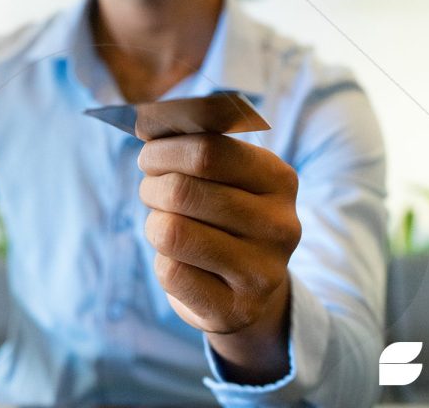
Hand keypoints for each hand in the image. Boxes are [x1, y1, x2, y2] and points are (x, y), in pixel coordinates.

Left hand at [138, 133, 300, 382]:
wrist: (248, 291)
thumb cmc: (223, 218)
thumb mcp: (221, 176)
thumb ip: (192, 144)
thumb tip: (147, 120)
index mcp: (280, 180)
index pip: (207, 149)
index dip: (164, 149)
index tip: (149, 156)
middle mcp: (281, 225)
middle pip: (182, 191)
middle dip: (152, 187)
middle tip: (152, 192)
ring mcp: (262, 271)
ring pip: (170, 232)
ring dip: (154, 225)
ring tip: (165, 226)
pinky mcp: (235, 308)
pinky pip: (170, 272)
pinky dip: (162, 264)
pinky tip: (182, 264)